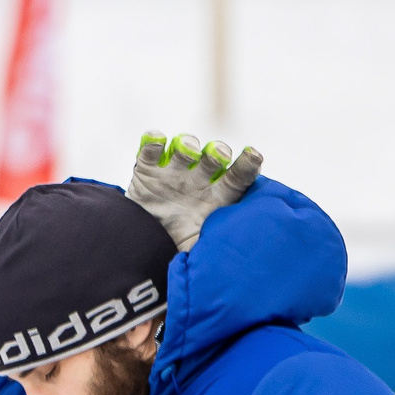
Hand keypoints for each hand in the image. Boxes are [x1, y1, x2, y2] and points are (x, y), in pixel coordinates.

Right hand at [126, 130, 259, 251]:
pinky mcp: (147, 169)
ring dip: (187, 144)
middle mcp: (199, 178)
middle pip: (215, 155)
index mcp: (219, 195)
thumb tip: (233, 255)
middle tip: (217, 156)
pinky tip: (157, 139)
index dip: (248, 163)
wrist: (141, 242)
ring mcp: (173, 171)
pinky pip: (151, 149)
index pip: (240, 175)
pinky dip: (153, 140)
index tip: (253, 155)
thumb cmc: (178, 244)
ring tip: (187, 151)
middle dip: (217, 151)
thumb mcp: (201, 249)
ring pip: (185, 146)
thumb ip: (214, 248)